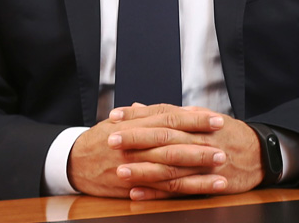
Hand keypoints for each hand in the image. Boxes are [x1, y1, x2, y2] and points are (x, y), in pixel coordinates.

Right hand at [67, 103, 227, 198]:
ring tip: (222, 170)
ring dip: (199, 171)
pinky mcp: (134, 187)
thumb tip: (174, 108)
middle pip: (174, 143)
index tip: (216, 119)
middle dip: (201, 145)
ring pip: (171, 169)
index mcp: (136, 124)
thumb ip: (147, 115)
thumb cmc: (100, 138)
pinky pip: (163, 190)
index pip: (170, 118)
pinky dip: (185, 190)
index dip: (194, 119)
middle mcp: (136, 144)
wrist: (73, 162)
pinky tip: (204, 190)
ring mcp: (135, 166)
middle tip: (225, 145)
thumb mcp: (121, 121)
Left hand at [110, 104, 264, 199]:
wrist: (261, 153)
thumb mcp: (202, 116)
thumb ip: (168, 113)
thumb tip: (138, 106)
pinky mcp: (208, 183)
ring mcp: (204, 163)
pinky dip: (158, 192)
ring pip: (170, 166)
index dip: (138, 115)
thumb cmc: (226, 133)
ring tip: (119, 170)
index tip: (114, 116)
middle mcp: (199, 139)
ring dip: (143, 169)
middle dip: (136, 139)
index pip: (163, 113)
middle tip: (111, 140)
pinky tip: (138, 192)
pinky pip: (180, 189)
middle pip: (164, 138)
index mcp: (196, 121)